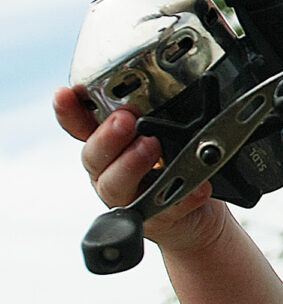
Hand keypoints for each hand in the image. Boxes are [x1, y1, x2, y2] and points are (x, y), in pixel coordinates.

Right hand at [52, 86, 228, 253]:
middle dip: (107, 136)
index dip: (70, 111)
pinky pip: (163, 210)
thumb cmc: (178, 164)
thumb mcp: (167, 132)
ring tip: (151, 147)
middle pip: (94, 156)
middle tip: (125, 120)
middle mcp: (110, 171)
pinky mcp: (153, 220)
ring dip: (131, 163)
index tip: (65, 94)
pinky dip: (183, 197)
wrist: (197, 212)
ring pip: (115, 185)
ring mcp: (128, 198)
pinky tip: (196, 188)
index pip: (81, 126)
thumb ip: (159, 113)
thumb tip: (170, 83)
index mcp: (110, 145)